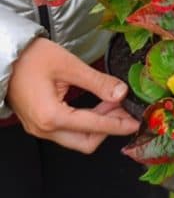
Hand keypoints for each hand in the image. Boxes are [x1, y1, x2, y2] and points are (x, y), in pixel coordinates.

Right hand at [7, 37, 138, 152]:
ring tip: (114, 104)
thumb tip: (121, 92)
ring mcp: (39, 129)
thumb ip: (97, 81)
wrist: (5, 55)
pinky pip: (67, 131)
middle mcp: (44, 129)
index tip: (137, 121)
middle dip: (110, 128)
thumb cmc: (32, 57)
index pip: (94, 127)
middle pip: (86, 142)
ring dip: (99, 125)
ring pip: (77, 139)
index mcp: (51, 116)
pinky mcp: (39, 123)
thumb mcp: (69, 65)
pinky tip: (98, 106)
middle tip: (126, 110)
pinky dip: (86, 122)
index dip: (119, 124)